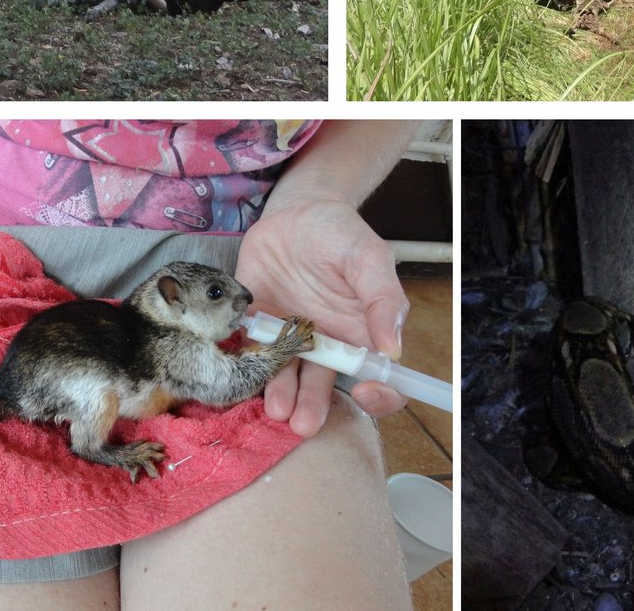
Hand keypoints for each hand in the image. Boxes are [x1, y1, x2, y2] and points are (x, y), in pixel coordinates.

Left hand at [234, 197, 409, 436]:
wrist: (296, 211)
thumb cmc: (340, 232)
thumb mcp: (369, 257)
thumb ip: (383, 299)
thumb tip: (393, 349)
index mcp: (361, 334)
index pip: (378, 378)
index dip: (379, 395)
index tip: (367, 391)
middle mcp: (326, 345)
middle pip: (324, 388)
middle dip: (313, 407)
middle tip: (302, 422)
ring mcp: (288, 340)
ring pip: (285, 377)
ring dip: (280, 395)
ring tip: (276, 407)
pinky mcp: (255, 328)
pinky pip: (248, 353)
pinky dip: (244, 366)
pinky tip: (240, 374)